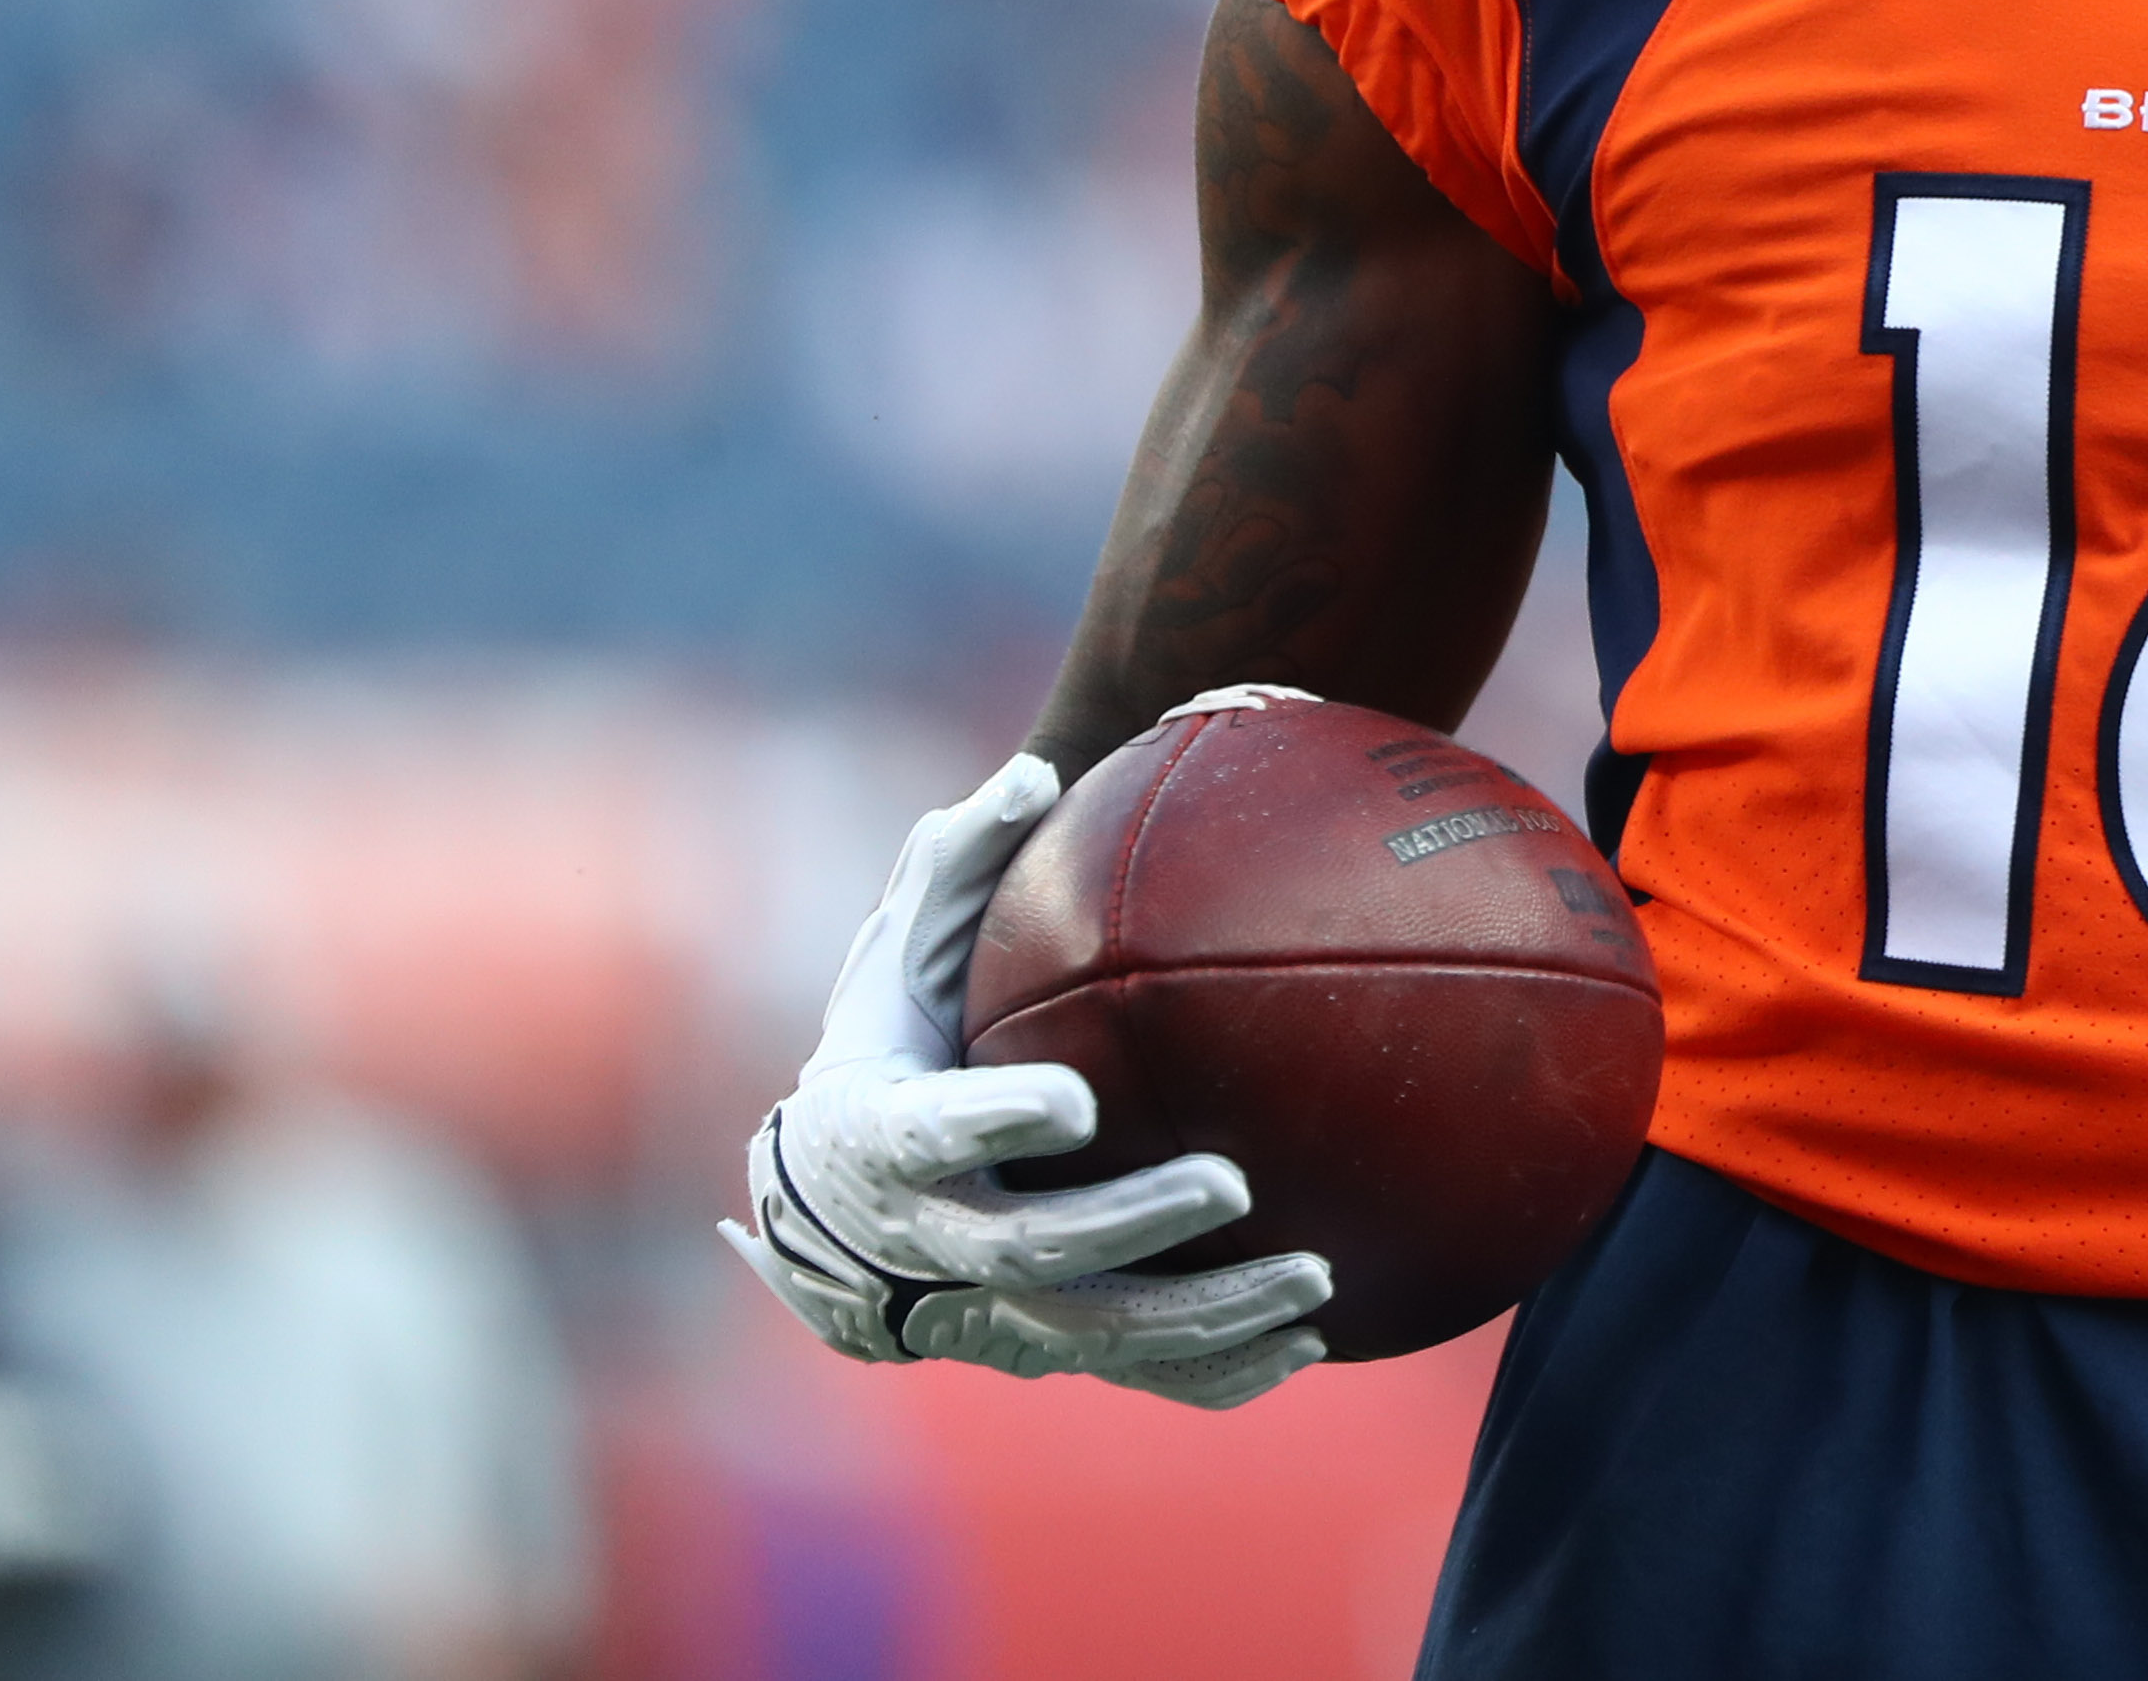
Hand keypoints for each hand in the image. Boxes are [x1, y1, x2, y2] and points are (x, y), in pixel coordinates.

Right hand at [722, 737, 1330, 1408]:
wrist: (832, 1205)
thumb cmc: (890, 1044)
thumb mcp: (901, 950)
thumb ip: (958, 862)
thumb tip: (1035, 770)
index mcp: (885, 1139)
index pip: (933, 1136)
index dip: (997, 1123)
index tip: (1072, 1102)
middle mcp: (931, 1240)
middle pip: (1030, 1253)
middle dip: (1131, 1225)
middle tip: (1232, 1181)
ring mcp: (987, 1312)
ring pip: (1098, 1336)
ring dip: (1206, 1317)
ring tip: (1315, 1279)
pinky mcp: (1042, 1350)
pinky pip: (1136, 1377)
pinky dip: (1219, 1374)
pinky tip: (1311, 1344)